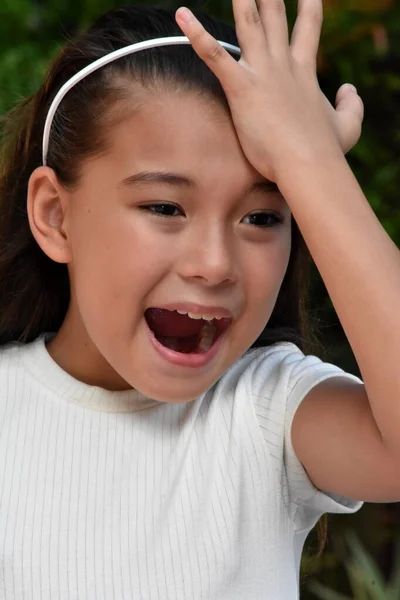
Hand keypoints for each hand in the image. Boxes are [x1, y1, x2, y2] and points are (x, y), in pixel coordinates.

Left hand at [175, 0, 363, 183]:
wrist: (309, 165)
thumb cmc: (327, 152)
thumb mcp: (348, 126)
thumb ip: (351, 105)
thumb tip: (349, 90)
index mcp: (304, 72)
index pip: (308, 28)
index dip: (308, 6)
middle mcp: (283, 65)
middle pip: (274, 17)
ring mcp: (263, 74)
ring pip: (248, 23)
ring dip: (241, 0)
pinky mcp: (242, 88)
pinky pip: (215, 56)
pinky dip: (197, 35)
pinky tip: (182, 16)